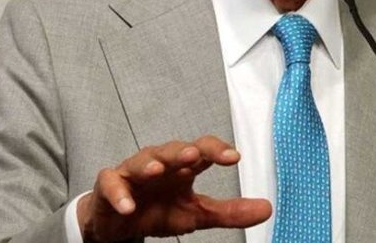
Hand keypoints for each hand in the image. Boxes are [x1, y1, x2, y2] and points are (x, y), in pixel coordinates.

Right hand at [77, 135, 271, 241]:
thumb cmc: (159, 210)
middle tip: (194, 155)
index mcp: (183, 167)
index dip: (217, 151)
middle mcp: (159, 163)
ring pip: (141, 161)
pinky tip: (129, 204)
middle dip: (182, 151)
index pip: (203, 150)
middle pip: (172, 150)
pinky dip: (119, 193)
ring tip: (158, 171)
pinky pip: (111, 185)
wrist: (121, 224)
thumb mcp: (197, 214)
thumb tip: (267, 208)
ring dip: (149, 165)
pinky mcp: (109, 187)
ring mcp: (132, 173)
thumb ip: (230, 211)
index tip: (234, 158)